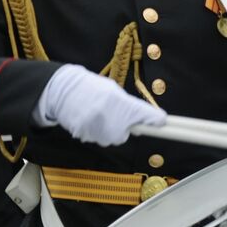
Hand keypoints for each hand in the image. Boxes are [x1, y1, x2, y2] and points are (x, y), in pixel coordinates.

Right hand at [31, 64, 164, 145]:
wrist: (63, 91)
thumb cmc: (91, 88)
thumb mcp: (113, 91)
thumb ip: (130, 106)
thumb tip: (148, 123)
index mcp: (118, 101)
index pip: (142, 114)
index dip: (154, 120)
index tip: (163, 122)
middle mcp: (108, 116)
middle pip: (124, 134)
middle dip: (122, 127)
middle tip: (113, 113)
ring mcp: (95, 127)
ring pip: (109, 138)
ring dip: (107, 130)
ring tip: (97, 114)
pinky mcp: (84, 134)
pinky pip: (96, 138)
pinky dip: (94, 132)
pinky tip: (88, 119)